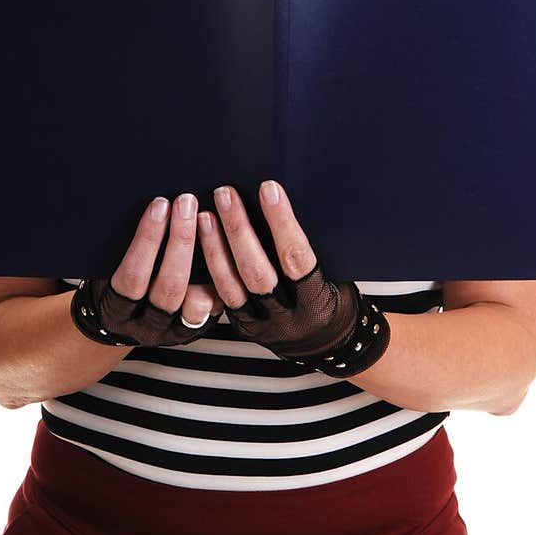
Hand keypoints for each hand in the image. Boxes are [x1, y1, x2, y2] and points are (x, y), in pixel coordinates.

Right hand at [71, 193, 222, 347]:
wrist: (127, 321)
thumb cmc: (119, 283)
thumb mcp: (109, 270)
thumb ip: (123, 249)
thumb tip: (153, 206)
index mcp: (118, 312)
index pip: (132, 277)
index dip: (146, 240)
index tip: (159, 205)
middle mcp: (149, 327)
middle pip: (169, 286)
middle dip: (180, 240)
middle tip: (187, 203)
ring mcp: (178, 330)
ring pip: (198, 300)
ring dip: (207, 255)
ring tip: (211, 218)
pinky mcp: (203, 325)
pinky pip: (217, 303)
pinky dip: (224, 276)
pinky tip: (229, 243)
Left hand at [197, 179, 389, 374]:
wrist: (329, 345)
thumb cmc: (335, 301)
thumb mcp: (337, 277)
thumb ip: (311, 250)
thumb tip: (283, 204)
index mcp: (316, 304)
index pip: (296, 258)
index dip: (282, 223)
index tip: (269, 189)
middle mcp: (287, 320)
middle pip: (257, 273)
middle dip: (239, 230)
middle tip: (226, 194)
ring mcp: (262, 327)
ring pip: (231, 287)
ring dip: (215, 248)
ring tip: (205, 215)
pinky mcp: (244, 327)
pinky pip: (220, 298)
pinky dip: (210, 268)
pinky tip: (198, 244)